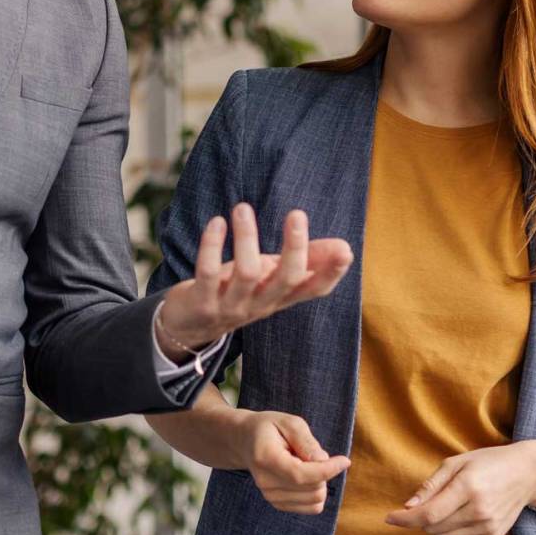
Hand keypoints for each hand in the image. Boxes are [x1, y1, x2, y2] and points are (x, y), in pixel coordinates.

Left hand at [156, 204, 352, 352]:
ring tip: (242, 209)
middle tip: (297, 214)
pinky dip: (212, 245)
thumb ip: (307, 261)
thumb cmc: (238, 291)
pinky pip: (208, 273)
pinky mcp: (202, 303)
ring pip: (247, 274)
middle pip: (286, 280)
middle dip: (295, 248)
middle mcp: (261, 304)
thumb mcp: (273, 276)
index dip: (331, 273)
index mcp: (282, 297)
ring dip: (247, 238)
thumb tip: (345, 247)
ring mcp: (231, 306)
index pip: (314, 290)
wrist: (190, 326)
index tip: (345, 250)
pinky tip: (217, 223)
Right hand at [238, 410, 349, 514]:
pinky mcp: (277, 504)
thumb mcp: (290, 423)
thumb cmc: (270, 428)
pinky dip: (316, 492)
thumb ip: (307, 442)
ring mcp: (270, 496)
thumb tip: (323, 460)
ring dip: (320, 482)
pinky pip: (311, 507)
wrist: (246, 441)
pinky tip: (305, 476)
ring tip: (304, 463)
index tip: (345, 460)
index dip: (328, 470)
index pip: (301, 474)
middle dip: (324, 471)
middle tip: (312, 453)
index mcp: (266, 458)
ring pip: (315, 500)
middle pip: (312, 489)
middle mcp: (265, 482)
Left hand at [383, 441, 535, 534]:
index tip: (390, 518)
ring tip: (447, 510)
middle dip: (422, 519)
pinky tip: (456, 524)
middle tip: (430, 503)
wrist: (526, 473)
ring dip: (436, 529)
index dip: (405, 518)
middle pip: (434, 528)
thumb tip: (409, 506)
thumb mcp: (457, 463)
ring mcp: (488, 527)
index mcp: (468, 487)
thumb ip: (431, 485)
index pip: (428, 513)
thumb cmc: (488, 462)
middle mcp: (479, 511)